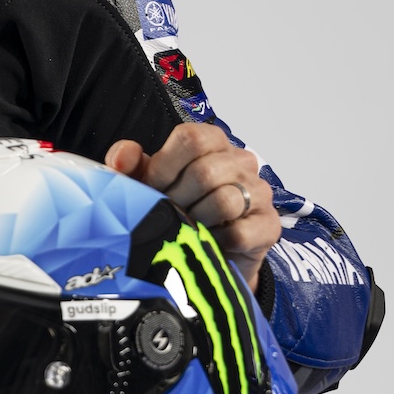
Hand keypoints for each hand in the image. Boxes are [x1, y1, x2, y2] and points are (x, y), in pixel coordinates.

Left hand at [106, 125, 278, 288]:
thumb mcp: (146, 184)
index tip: (152, 189)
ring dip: (195, 222)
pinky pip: (239, 233)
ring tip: (186, 230)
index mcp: (212, 143)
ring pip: (224, 201)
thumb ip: (129, 164)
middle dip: (176, 201)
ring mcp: (259, 192)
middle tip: (167, 217)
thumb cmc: (176, 211)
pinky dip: (215, 243)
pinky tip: (206, 244)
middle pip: (205, 172)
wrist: (203, 255)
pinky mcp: (268, 226)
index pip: (191, 138)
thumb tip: (124, 155)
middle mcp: (240, 162)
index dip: (164, 168)